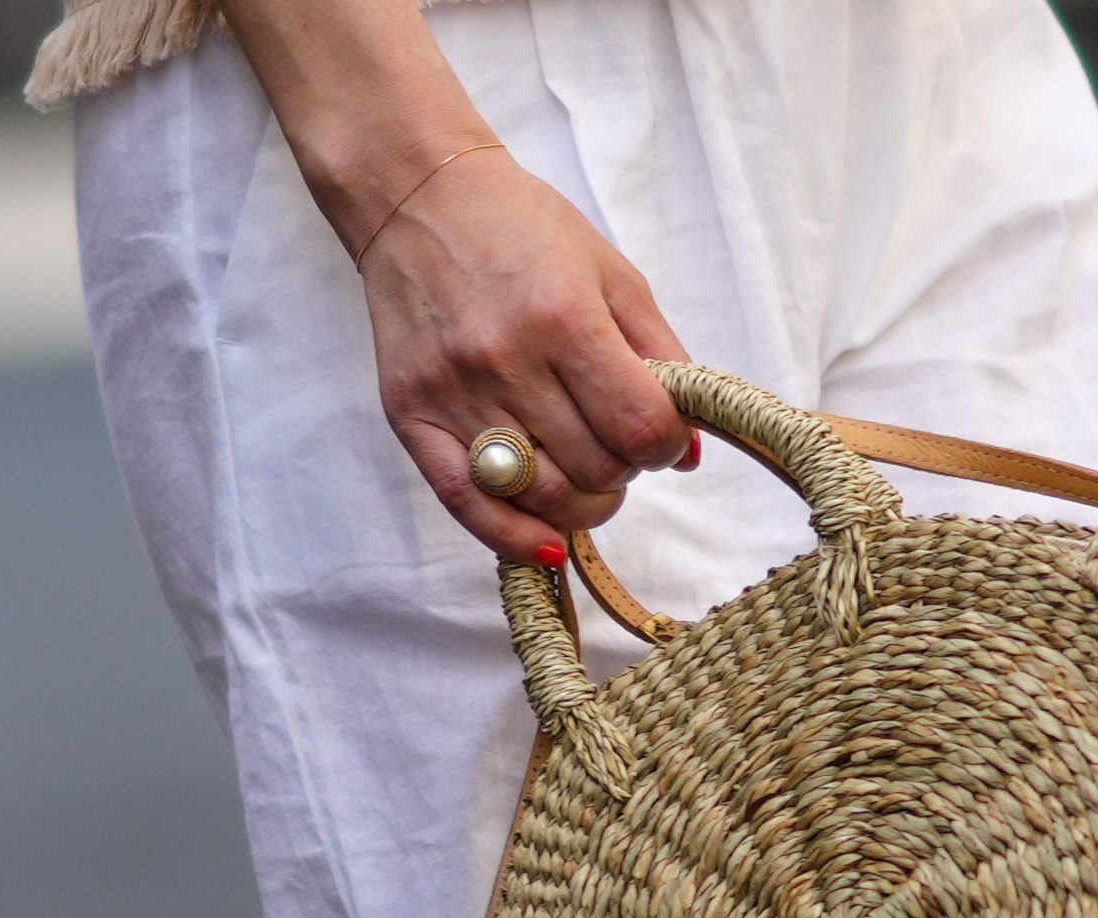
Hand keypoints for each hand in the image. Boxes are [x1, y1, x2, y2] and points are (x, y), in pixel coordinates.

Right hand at [219, 0, 691, 566]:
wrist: (416, 197)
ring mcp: (454, 393)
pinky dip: (514, 536)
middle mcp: (507, 361)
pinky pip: (467, 504)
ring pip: (542, 497)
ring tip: (584, 474)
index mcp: (565, 318)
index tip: (658, 433)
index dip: (663, 445)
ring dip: (582, 503)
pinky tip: (546, 540)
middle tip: (615, 443)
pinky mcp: (410, 414)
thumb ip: (662, 357)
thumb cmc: (523, 229)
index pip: (638, 428)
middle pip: (596, 470)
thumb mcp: (612, 273)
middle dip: (624, 470)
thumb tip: (687, 450)